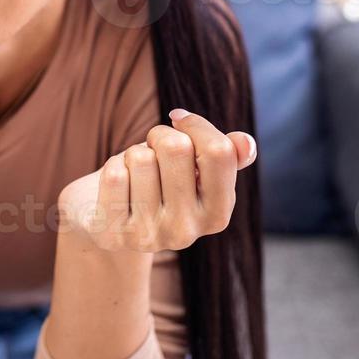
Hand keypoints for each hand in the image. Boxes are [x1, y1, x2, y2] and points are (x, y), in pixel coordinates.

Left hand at [58, 109, 256, 253]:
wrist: (112, 217)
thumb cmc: (159, 181)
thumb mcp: (196, 168)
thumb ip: (227, 156)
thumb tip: (246, 144)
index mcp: (217, 215)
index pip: (220, 151)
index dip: (195, 125)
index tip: (179, 122)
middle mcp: (187, 232)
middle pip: (177, 147)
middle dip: (159, 135)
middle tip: (154, 151)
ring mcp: (149, 236)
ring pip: (140, 156)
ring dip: (133, 153)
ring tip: (136, 173)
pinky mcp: (113, 234)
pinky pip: (114, 174)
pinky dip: (112, 167)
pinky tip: (117, 186)